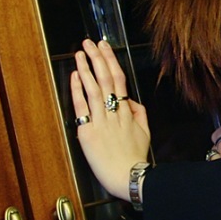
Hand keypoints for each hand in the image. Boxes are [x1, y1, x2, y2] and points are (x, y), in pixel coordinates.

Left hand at [71, 39, 150, 200]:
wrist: (128, 177)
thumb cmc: (136, 157)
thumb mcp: (145, 133)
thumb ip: (140, 113)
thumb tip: (132, 101)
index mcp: (128, 112)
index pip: (119, 80)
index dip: (111, 61)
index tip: (105, 47)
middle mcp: (115, 113)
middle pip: (107, 79)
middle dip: (98, 58)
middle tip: (90, 43)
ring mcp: (101, 122)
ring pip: (94, 89)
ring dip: (87, 69)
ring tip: (80, 53)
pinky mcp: (88, 132)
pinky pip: (82, 108)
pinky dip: (78, 90)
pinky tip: (75, 76)